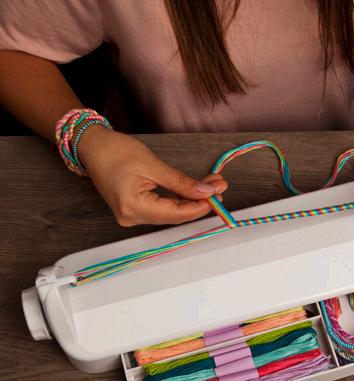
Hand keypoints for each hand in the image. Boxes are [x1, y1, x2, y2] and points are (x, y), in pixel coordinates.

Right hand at [77, 127, 227, 225]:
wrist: (92, 146)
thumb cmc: (115, 151)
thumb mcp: (153, 165)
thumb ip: (181, 182)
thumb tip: (206, 192)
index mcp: (133, 207)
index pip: (175, 214)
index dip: (200, 206)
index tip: (217, 195)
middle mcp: (131, 217)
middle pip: (175, 215)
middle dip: (199, 202)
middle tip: (219, 187)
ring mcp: (132, 216)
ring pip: (170, 213)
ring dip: (191, 201)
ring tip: (211, 186)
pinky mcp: (134, 210)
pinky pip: (162, 209)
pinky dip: (179, 201)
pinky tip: (194, 192)